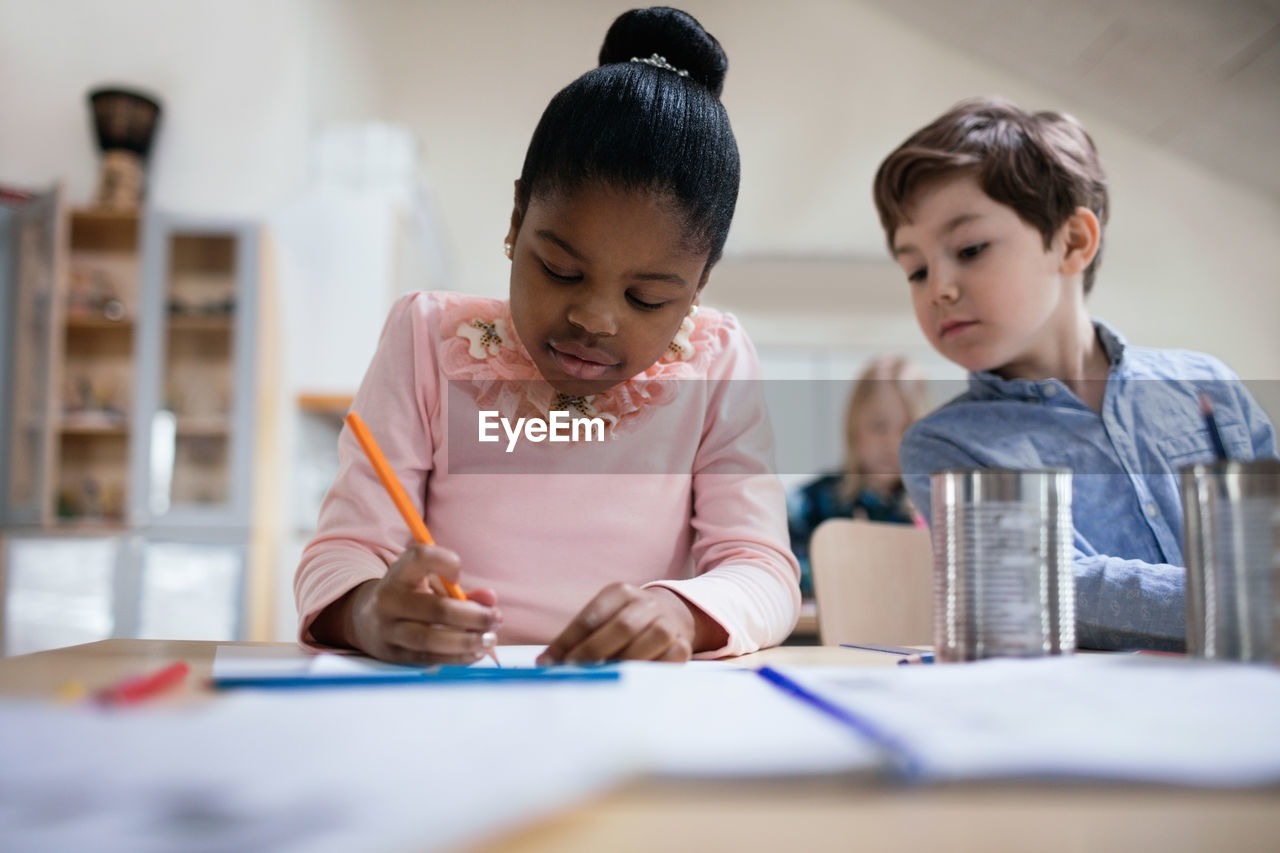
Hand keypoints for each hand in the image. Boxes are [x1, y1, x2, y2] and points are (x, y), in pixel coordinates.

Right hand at [321, 544, 500, 664]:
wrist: (368, 622)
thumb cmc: (411, 597)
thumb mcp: (429, 584)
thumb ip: (460, 589)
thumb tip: (491, 599)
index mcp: (398, 573)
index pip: (420, 557)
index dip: (445, 562)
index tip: (458, 574)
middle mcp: (389, 600)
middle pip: (436, 609)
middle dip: (473, 616)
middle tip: (496, 618)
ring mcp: (388, 630)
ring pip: (430, 639)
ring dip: (466, 640)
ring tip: (489, 638)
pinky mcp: (394, 655)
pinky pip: (428, 658)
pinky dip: (457, 657)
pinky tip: (476, 653)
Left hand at [537, 584, 696, 664]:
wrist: (671, 617)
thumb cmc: (624, 624)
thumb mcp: (602, 620)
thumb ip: (577, 639)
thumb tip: (546, 663)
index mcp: (621, 592)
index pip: (592, 615)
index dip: (569, 640)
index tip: (550, 662)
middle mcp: (647, 603)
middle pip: (622, 626)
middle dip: (594, 652)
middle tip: (574, 671)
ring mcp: (668, 622)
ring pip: (653, 637)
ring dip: (626, 660)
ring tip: (604, 676)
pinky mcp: (683, 644)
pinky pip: (672, 656)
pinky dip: (653, 668)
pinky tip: (633, 678)